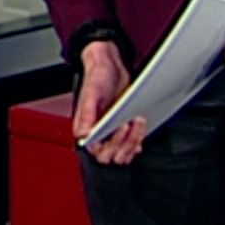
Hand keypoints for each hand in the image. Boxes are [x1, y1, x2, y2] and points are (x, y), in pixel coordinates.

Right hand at [73, 40, 145, 164]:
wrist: (110, 67)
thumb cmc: (97, 77)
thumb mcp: (92, 93)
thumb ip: (87, 114)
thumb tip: (84, 135)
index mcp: (85, 128)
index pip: (96, 152)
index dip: (110, 145)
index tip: (121, 128)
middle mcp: (96, 134)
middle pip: (110, 157)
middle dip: (124, 144)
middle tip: (131, 125)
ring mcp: (109, 134)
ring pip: (121, 155)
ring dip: (132, 143)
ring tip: (138, 123)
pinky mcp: (121, 131)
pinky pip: (130, 147)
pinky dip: (137, 142)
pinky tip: (140, 130)